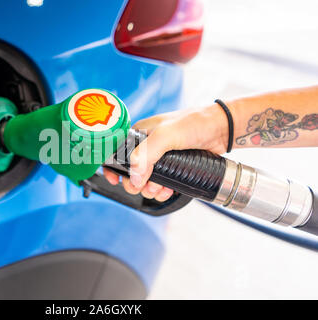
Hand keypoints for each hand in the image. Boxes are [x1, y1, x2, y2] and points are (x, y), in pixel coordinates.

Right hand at [103, 104, 227, 201]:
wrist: (222, 129)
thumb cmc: (194, 123)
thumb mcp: (166, 135)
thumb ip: (147, 154)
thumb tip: (135, 177)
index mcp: (139, 134)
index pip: (117, 152)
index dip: (112, 167)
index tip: (114, 180)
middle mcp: (147, 146)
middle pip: (131, 171)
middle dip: (136, 183)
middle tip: (144, 187)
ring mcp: (160, 158)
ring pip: (145, 181)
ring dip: (150, 190)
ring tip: (160, 189)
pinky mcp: (173, 168)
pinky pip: (161, 184)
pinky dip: (162, 191)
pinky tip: (168, 190)